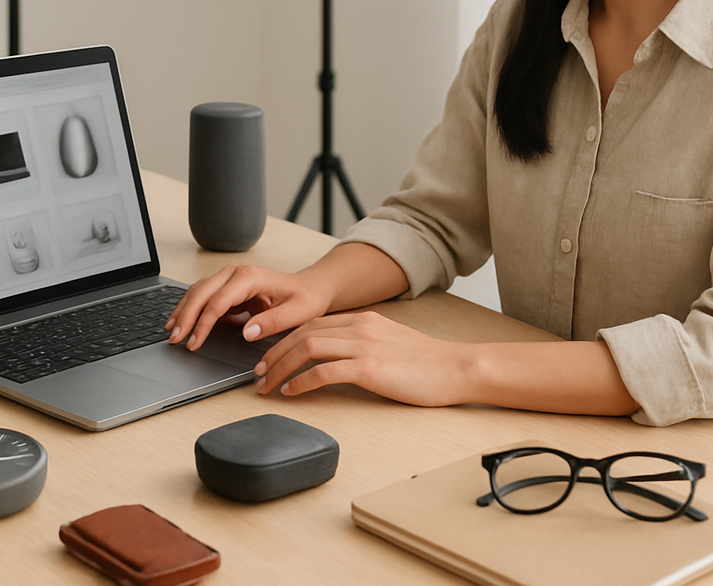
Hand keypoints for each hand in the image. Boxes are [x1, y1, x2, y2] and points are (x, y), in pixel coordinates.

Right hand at [164, 264, 333, 350]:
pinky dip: (190, 307)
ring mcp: (230, 276)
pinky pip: (203, 294)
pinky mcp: (227, 285)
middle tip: (174, 339)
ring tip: (171, 331)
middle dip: (185, 316)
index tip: (194, 343)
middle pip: (201, 292)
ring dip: (183, 310)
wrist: (310, 288)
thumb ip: (272, 322)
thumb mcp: (297, 313)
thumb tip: (247, 332)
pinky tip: (182, 321)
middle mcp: (236, 272)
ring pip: (198, 291)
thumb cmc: (305, 299)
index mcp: (251, 277)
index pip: (218, 301)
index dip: (203, 324)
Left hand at [253, 310, 475, 407]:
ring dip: (280, 367)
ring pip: (307, 349)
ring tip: (266, 385)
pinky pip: (325, 371)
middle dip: (273, 354)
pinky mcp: (370, 368)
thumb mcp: (389, 343)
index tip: (268, 357)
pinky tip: (291, 392)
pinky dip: (302, 381)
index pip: (311, 324)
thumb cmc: (427, 363)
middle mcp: (359, 327)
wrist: (456, 368)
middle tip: (256, 373)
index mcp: (363, 320)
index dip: (284, 340)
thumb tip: (334, 360)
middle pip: (302, 334)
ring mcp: (364, 346)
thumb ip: (361, 345)